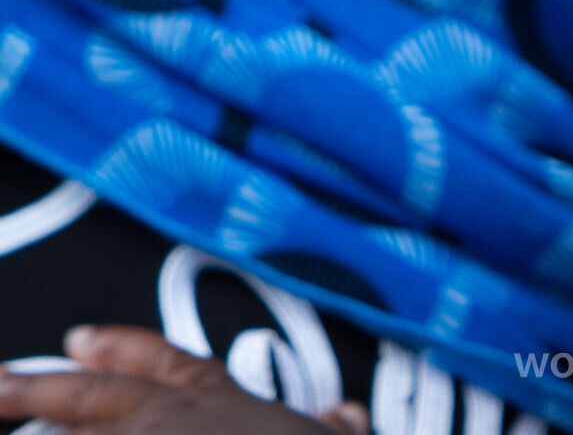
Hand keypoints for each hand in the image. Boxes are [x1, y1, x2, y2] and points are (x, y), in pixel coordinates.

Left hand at [0, 325, 368, 434]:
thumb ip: (338, 425)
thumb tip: (345, 418)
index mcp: (218, 399)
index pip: (164, 360)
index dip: (119, 347)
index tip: (79, 339)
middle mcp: (170, 420)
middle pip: (90, 395)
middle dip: (33, 387)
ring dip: (43, 431)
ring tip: (7, 413)